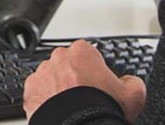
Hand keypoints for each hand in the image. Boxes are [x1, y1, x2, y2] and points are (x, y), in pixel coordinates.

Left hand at [23, 40, 146, 120]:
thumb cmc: (101, 110)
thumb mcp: (133, 94)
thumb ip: (133, 82)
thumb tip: (130, 81)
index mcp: (82, 51)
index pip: (88, 55)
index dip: (94, 71)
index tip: (96, 85)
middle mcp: (59, 57)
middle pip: (67, 64)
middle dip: (73, 78)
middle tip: (83, 98)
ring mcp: (42, 73)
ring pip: (51, 78)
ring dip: (58, 89)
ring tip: (69, 108)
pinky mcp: (30, 91)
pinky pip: (38, 93)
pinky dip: (44, 101)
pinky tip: (57, 112)